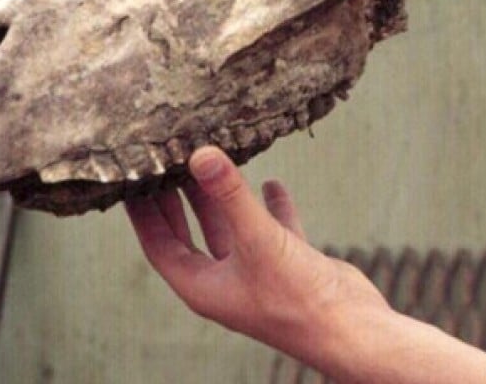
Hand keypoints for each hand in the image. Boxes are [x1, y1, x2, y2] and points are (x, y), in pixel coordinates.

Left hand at [124, 147, 388, 365]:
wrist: (354, 331)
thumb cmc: (299, 301)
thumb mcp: (258, 241)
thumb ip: (230, 195)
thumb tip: (200, 153)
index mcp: (203, 286)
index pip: (159, 244)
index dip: (143, 213)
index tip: (131, 179)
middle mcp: (225, 281)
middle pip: (190, 235)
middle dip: (177, 201)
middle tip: (163, 164)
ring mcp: (257, 273)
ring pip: (230, 230)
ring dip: (221, 200)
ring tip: (211, 163)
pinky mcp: (289, 266)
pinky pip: (273, 230)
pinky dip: (270, 206)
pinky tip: (272, 183)